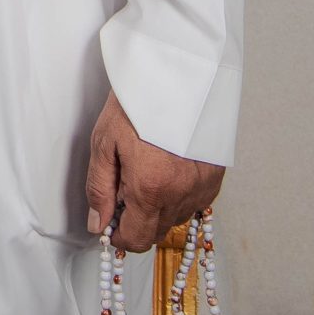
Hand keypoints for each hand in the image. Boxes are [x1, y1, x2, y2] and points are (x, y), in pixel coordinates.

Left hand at [83, 90, 223, 251]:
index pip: (136, 240)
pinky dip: (177, 195)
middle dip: (136, 220)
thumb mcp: (104, 143)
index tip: (109, 222)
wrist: (174, 74)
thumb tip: (98, 224)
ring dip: (157, 207)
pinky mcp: (215, 179)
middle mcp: (181, 194)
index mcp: (151, 188)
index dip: (118, 236)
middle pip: (155, 232)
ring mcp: (202, 188)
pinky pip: (193, 203)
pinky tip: (166, 169)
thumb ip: (99, 189)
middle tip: (124, 188)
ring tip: (146, 171)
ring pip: (174, 219)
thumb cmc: (137, 102)